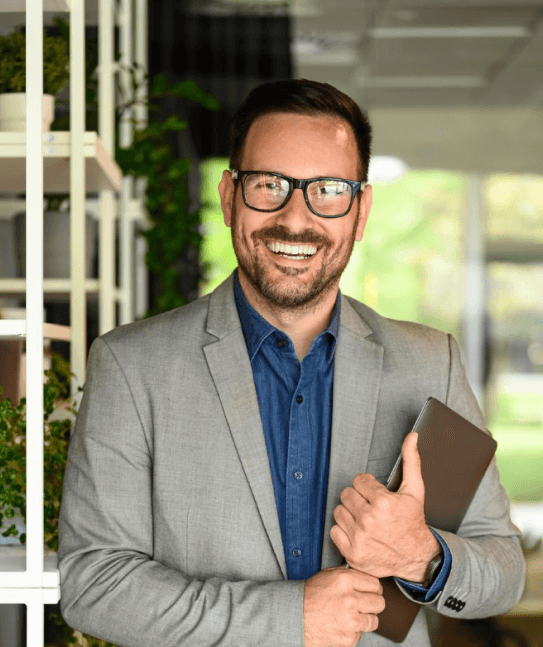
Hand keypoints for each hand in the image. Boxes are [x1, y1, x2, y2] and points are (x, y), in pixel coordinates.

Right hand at [303, 566, 384, 646]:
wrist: (294, 617)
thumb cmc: (311, 595)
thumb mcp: (327, 575)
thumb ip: (348, 574)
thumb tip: (365, 576)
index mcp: (345, 580)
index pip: (376, 584)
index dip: (373, 588)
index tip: (369, 591)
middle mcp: (350, 599)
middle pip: (379, 603)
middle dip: (373, 603)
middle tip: (363, 604)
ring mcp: (350, 621)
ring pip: (374, 620)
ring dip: (365, 618)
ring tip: (352, 616)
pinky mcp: (348, 639)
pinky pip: (360, 634)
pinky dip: (353, 631)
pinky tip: (341, 625)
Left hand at [330, 432, 440, 581]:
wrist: (417, 558)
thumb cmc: (413, 522)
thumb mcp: (415, 490)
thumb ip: (411, 461)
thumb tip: (412, 436)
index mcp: (383, 502)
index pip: (358, 481)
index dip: (367, 487)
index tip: (375, 495)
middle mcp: (369, 520)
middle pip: (346, 495)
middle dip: (357, 498)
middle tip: (369, 506)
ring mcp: (359, 537)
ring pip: (338, 511)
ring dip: (349, 514)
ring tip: (364, 519)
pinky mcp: (351, 552)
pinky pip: (334, 531)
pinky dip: (343, 531)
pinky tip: (358, 532)